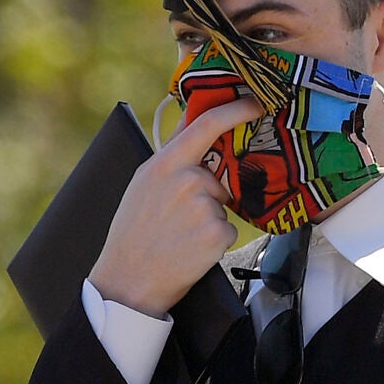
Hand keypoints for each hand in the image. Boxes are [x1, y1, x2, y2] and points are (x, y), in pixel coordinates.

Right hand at [88, 94, 264, 317]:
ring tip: (178, 237)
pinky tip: (189, 250)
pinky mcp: (217, 233)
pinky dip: (213, 242)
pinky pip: (227, 230)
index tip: (256, 102)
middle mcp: (187, 180)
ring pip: (221, 207)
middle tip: (176, 221)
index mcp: (165, 164)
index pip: (208, 124)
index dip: (237, 109)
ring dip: (208, 221)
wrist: (127, 281)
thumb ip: (171, 153)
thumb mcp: (142, 184)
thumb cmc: (132, 234)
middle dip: (207, 197)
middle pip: (217, 178)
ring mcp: (204, 207)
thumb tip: (191, 119)